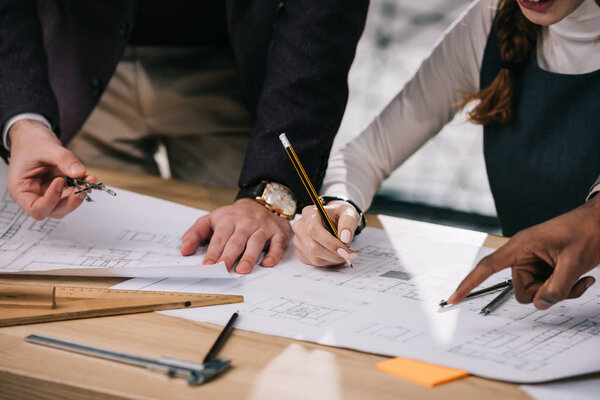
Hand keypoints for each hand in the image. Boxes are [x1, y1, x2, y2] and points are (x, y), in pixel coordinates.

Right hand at [7, 119, 95, 219]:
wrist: (34, 137)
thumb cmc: (32, 143)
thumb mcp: (46, 148)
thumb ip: (63, 159)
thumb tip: (80, 173)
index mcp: (22, 191)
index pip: (37, 209)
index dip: (51, 200)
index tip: (60, 181)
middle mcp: (35, 196)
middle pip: (55, 211)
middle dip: (71, 201)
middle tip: (83, 187)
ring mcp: (49, 194)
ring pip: (66, 205)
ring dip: (80, 194)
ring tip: (90, 179)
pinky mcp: (61, 189)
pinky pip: (73, 194)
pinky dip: (82, 187)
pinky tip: (89, 177)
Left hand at [180, 198, 292, 273]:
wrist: (262, 203)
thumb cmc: (235, 216)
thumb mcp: (212, 220)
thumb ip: (195, 233)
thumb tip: (185, 250)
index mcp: (228, 220)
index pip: (219, 238)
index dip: (213, 253)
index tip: (207, 266)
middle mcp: (246, 223)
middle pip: (236, 241)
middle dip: (229, 256)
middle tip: (222, 270)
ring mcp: (263, 227)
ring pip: (256, 242)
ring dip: (249, 256)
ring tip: (242, 269)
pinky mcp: (278, 232)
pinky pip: (277, 244)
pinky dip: (273, 253)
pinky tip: (267, 263)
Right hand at [292, 200, 358, 265]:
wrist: (335, 219)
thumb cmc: (340, 215)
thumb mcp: (348, 212)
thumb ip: (348, 223)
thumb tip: (345, 238)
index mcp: (309, 213)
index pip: (313, 230)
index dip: (329, 242)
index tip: (345, 249)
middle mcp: (300, 227)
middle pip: (313, 247)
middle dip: (334, 254)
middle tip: (349, 253)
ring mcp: (299, 240)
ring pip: (314, 257)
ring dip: (333, 259)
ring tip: (344, 252)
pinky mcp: (301, 251)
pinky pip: (314, 262)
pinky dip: (328, 261)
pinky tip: (335, 254)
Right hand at [447, 195, 599, 309]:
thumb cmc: (588, 231)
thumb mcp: (574, 263)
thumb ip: (556, 288)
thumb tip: (540, 305)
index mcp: (520, 246)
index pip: (487, 267)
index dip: (468, 283)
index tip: (454, 298)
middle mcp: (523, 255)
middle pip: (521, 289)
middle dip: (544, 293)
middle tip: (567, 281)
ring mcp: (535, 262)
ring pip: (536, 292)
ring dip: (559, 292)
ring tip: (578, 277)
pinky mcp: (546, 267)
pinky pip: (548, 289)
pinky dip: (566, 289)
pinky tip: (583, 278)